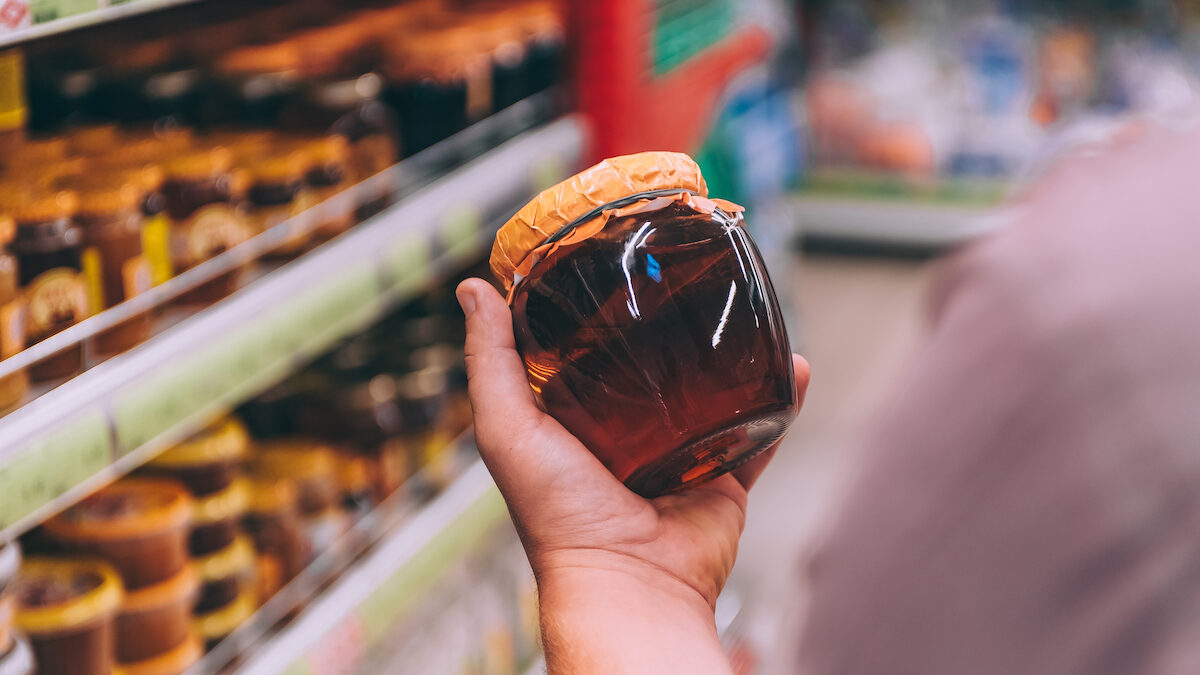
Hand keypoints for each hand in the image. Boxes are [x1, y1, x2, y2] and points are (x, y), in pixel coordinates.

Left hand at [457, 278, 809, 673]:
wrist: (630, 581)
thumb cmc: (559, 517)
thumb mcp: (508, 429)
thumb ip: (491, 362)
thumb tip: (472, 289)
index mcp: (574, 424)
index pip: (583, 355)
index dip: (593, 313)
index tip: (608, 262)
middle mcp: (627, 436)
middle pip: (653, 369)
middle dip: (671, 328)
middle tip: (686, 280)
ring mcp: (679, 454)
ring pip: (712, 393)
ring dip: (731, 356)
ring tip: (744, 310)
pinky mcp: (722, 476)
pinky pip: (759, 431)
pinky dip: (779, 400)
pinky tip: (791, 365)